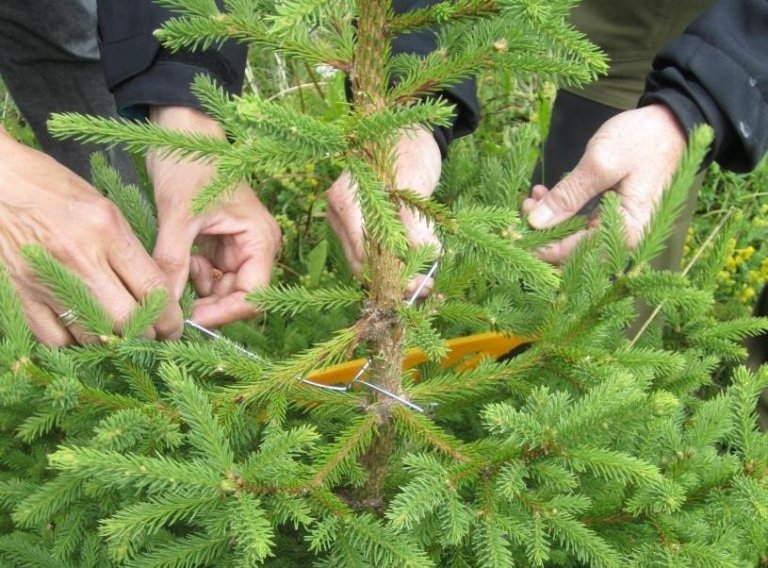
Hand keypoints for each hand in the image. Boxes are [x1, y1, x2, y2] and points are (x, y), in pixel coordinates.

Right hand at [0, 129, 182, 344]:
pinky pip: (55, 337)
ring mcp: (49, 278)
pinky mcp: (23, 291)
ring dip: (112, 339)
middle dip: (147, 332)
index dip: (170, 317)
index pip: (152, 289)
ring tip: (120, 330)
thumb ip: (130, 250)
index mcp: (107, 231)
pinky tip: (81, 328)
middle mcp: (80, 258)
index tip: (175, 326)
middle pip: (127, 319)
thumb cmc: (55, 187)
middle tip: (152, 332)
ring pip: (93, 333)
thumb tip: (155, 291)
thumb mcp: (105, 208)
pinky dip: (73, 340)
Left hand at [148, 107, 280, 327]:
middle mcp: (254, 247)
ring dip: (195, 288)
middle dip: (207, 303)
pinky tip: (176, 257)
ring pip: (219, 288)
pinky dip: (188, 274)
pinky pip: (206, 275)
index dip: (226, 313)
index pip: (254, 295)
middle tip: (172, 302)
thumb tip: (163, 306)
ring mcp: (236, 247)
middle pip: (237, 295)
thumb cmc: (189, 164)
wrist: (180, 131)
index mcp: (260, 240)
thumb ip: (172, 263)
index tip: (191, 318)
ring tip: (174, 267)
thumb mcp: (178, 216)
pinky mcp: (217, 244)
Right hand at [326, 127, 441, 296]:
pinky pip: (370, 250)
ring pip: (365, 260)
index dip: (393, 276)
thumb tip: (430, 261)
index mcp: (346, 202)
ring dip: (394, 274)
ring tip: (424, 281)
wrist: (408, 132)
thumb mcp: (416, 188)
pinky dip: (391, 261)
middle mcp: (338, 213)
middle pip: (362, 263)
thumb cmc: (410, 152)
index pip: (364, 255)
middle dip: (394, 281)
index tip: (422, 287)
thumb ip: (418, 227)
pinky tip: (414, 267)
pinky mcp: (356, 222)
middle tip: (426, 291)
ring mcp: (344, 219)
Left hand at [523, 104, 687, 263]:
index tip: (514, 226)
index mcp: (624, 232)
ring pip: (572, 238)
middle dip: (542, 231)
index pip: (569, 253)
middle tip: (525, 203)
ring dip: (548, 220)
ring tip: (534, 195)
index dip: (538, 243)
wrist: (672, 124)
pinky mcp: (612, 218)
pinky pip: (580, 225)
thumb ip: (568, 196)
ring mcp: (618, 230)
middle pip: (570, 251)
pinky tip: (546, 194)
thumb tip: (536, 222)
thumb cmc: (642, 140)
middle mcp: (623, 239)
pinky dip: (561, 212)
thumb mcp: (600, 163)